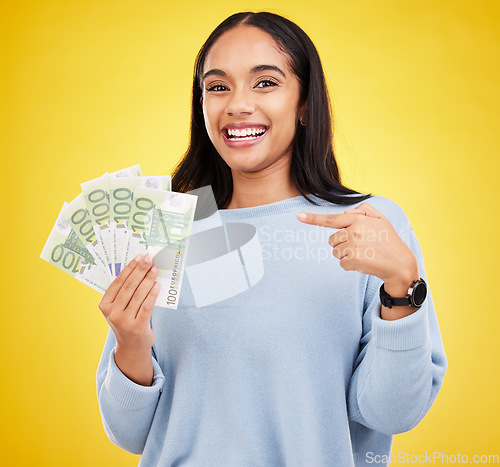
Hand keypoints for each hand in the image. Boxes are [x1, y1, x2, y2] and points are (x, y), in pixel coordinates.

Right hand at [98, 253, 160, 384]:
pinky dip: (152, 294)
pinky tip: (158, 285)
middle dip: (141, 270)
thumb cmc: (127, 320)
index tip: (140, 256)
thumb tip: (142, 268)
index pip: (118, 281)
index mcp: (105, 304)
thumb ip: (126, 291)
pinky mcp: (137, 327)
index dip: (131, 267)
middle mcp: (112, 313)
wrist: (132, 346)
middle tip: (150, 258)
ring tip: (156, 269)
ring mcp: (124, 321)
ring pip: (138, 295)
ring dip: (149, 280)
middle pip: (129, 286)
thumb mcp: (120, 307)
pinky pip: (146, 306)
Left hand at [297, 203, 418, 286]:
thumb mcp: (382, 220)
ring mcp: (353, 246)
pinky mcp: (353, 260)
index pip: (331, 219)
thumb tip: (345, 214)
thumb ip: (364, 211)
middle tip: (361, 246)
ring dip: (346, 255)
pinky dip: (351, 265)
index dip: (312, 219)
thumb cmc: (390, 241)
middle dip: (343, 244)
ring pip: (336, 252)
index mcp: (358, 220)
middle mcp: (354, 231)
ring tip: (364, 254)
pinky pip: (342, 264)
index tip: (298, 216)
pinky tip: (364, 263)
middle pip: (332, 240)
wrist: (401, 264)